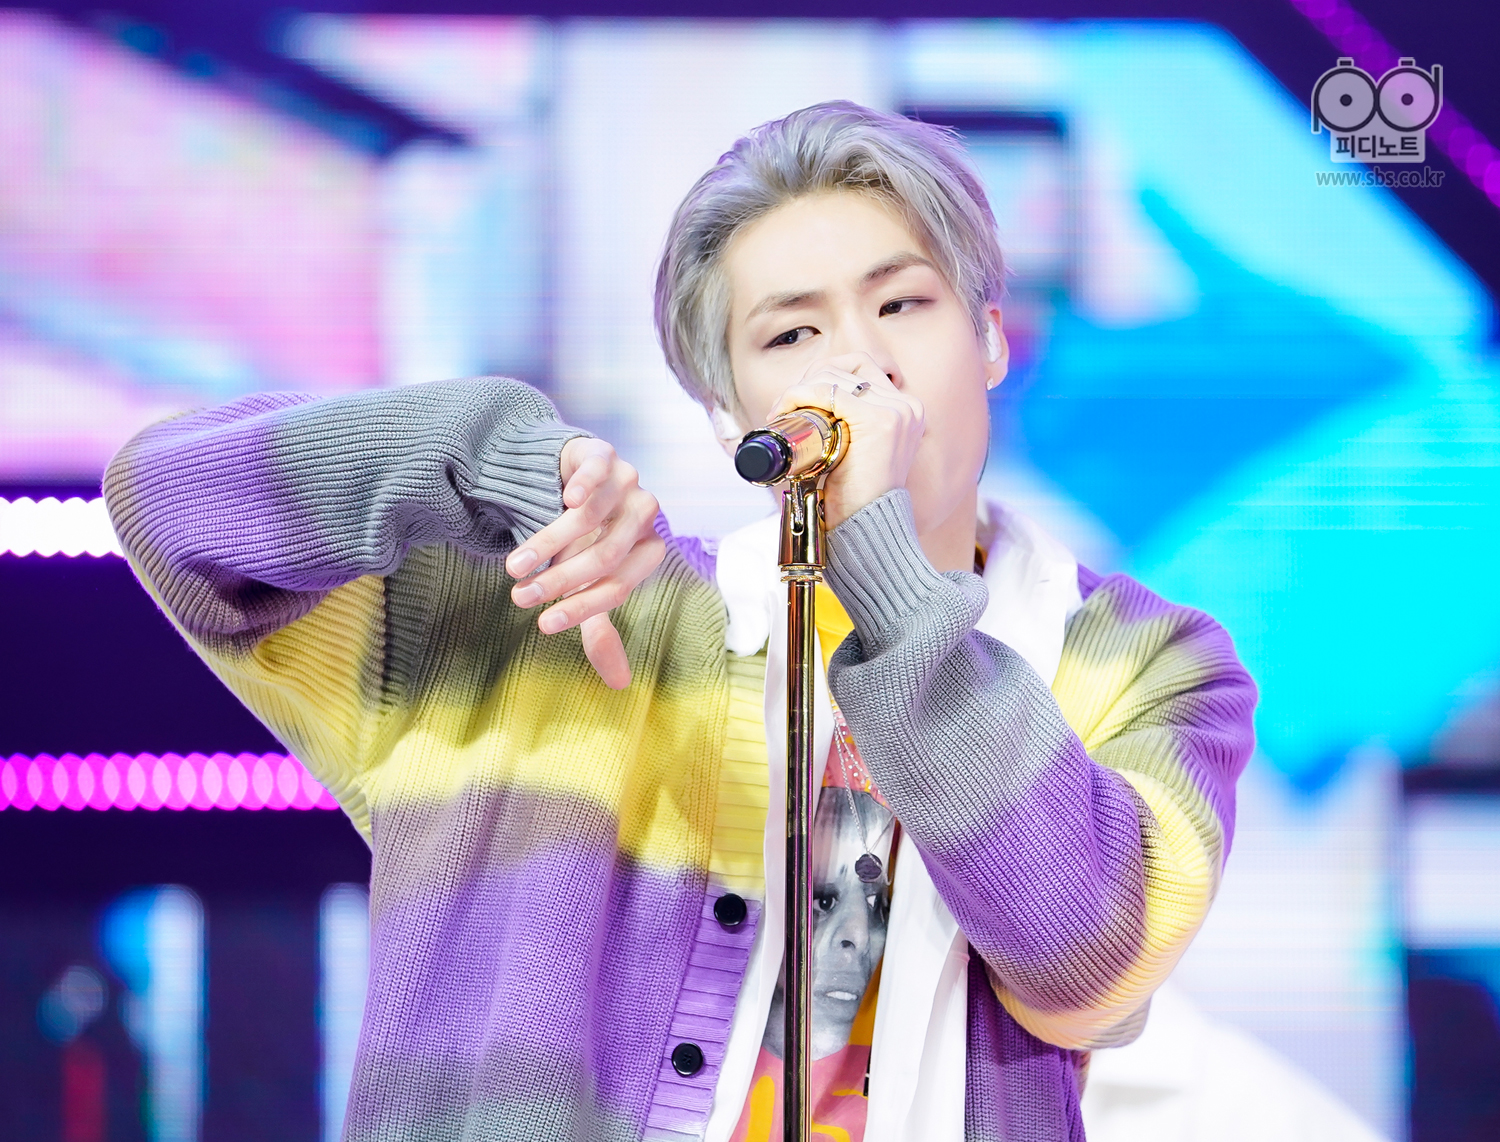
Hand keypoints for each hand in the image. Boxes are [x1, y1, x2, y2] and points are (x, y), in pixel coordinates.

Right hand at [504, 437, 664, 689]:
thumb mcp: (590, 585)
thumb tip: (620, 686)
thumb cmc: (584, 542)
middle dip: (561, 581)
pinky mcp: (604, 455)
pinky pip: (600, 470)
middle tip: (520, 598)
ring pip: (591, 517)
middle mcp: (644, 516)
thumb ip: (600, 627)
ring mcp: (627, 482)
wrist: (570, 479)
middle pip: (606, 555)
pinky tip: (565, 499)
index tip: (543, 624)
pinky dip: (586, 485)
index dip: (582, 608)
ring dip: (550, 544)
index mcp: (648, 550)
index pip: (620, 586)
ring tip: (514, 567)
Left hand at [768, 353, 924, 530]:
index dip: (824, 376)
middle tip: (784, 406)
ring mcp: (897, 411)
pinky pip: (829, 392)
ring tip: (781, 411)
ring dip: (800, 387)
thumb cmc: (854, 497)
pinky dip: (801, 394)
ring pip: (835, 376)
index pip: (861, 369)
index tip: (797, 400)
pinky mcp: (880, 420)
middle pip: (848, 366)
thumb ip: (848, 427)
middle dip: (810, 378)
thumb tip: (807, 407)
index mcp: (906, 411)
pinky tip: (786, 408)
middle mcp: (907, 406)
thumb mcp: (854, 452)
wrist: (866, 528)